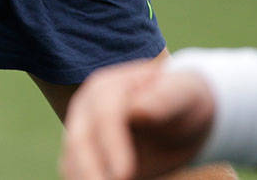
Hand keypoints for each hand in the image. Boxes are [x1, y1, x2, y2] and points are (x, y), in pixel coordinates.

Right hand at [63, 58, 214, 179]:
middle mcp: (87, 107)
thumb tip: (138, 110)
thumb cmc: (183, 100)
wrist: (177, 113)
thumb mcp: (183, 95)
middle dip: (89, 170)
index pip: (106, 115)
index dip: (112, 144)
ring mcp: (80, 129)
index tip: (125, 174)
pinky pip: (75, 172)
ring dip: (83, 177)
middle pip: (79, 139)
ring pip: (72, 159)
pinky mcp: (82, 153)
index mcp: (109, 86)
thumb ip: (163, 100)